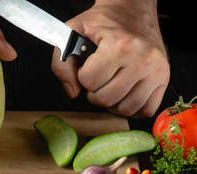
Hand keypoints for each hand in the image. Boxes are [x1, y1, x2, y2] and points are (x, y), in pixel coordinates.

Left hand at [51, 0, 169, 116]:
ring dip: (112, 103)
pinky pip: (146, 110)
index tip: (87, 67)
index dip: (82, 76)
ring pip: (126, 109)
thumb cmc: (103, 22)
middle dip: (94, 92)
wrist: (131, 10)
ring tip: (109, 86)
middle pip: (106, 99)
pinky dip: (132, 108)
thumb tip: (73, 92)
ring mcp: (156, 70)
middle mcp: (142, 58)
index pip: (89, 81)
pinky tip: (124, 95)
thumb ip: (61, 64)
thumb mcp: (72, 33)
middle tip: (97, 78)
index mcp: (119, 45)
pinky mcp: (165, 78)